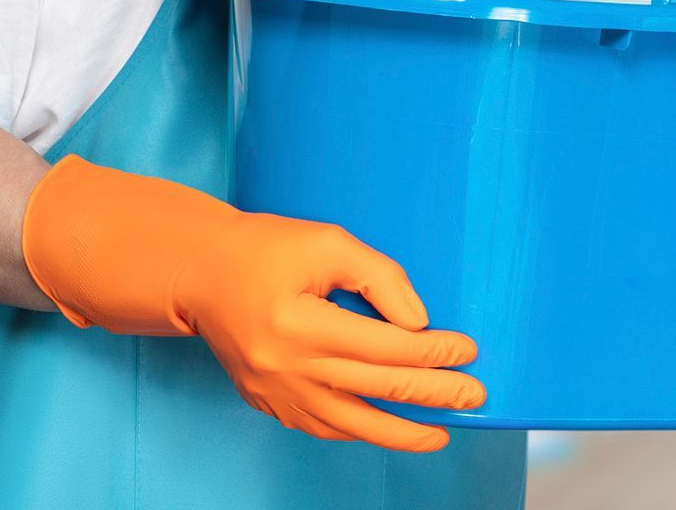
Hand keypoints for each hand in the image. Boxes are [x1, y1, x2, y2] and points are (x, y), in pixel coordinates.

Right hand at [22, 156, 482, 452]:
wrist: (200, 273)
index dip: (432, 351)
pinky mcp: (268, 402)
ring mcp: (274, 392)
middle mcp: (285, 367)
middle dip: (432, 393)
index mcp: (298, 323)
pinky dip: (359, 430)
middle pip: (375, 388)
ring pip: (350, 424)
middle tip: (475, 396)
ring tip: (441, 433)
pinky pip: (323, 427)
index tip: (468, 350)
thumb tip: (418, 320)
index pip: (384, 347)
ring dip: (401, 432)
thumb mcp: (326, 242)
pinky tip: (388, 427)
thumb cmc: (264, 248)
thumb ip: (379, 276)